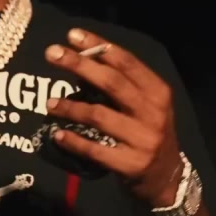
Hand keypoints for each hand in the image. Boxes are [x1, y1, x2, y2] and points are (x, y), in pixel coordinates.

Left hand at [44, 28, 182, 207]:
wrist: (166, 179)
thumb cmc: (149, 133)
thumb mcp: (146, 106)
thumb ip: (122, 85)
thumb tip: (81, 61)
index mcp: (158, 92)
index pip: (127, 62)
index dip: (99, 46)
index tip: (72, 35)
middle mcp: (153, 113)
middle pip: (112, 82)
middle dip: (80, 65)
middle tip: (52, 53)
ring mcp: (143, 140)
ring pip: (99, 116)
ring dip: (70, 107)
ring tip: (49, 102)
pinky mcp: (130, 164)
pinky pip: (94, 149)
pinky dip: (73, 141)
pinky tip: (58, 134)